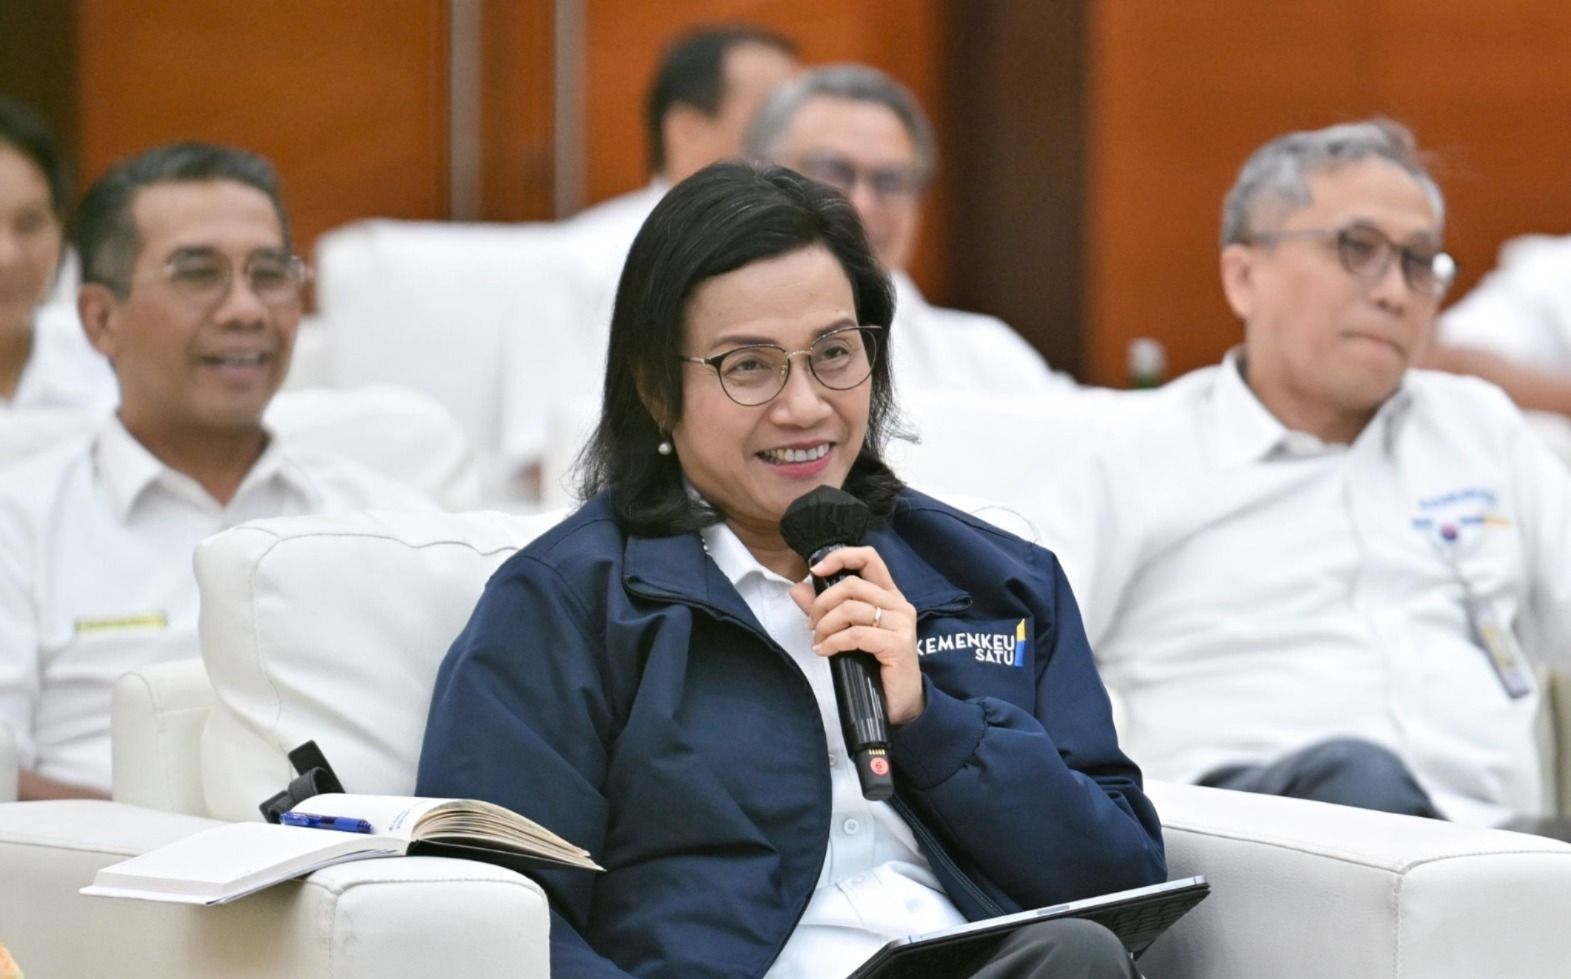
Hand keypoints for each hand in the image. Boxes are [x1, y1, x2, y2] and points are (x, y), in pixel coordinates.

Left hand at [789, 545, 923, 725]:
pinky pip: (855, 634)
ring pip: (851, 608)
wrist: (901, 704)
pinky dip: (833, 642)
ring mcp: (901, 624)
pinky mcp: (897, 644)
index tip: (815, 570)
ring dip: (825, 626)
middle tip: (811, 625)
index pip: (869, 558)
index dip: (840, 557)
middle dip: (822, 603)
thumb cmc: (876, 667)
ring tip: (818, 642)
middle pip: (852, 584)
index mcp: (889, 596)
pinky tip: (825, 652)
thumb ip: (825, 610)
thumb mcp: (848, 633)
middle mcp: (899, 605)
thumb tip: (798, 589)